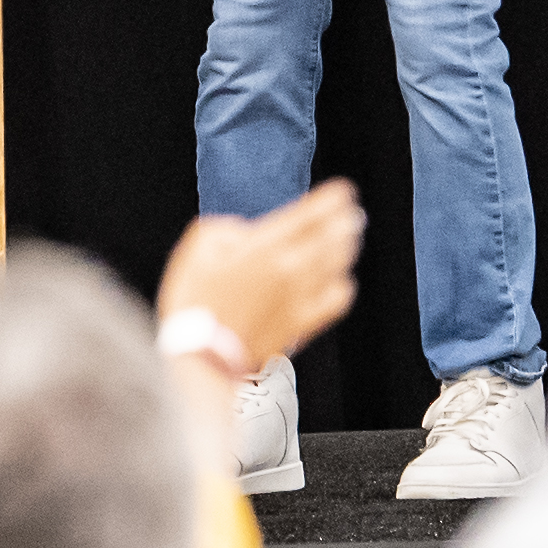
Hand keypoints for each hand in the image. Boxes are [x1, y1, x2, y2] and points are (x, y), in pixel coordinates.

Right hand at [160, 183, 363, 378]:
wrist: (202, 356)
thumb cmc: (194, 304)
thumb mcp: (196, 250)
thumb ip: (224, 230)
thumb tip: (244, 232)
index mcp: (264, 247)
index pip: (310, 215)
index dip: (333, 199)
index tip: (344, 191)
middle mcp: (289, 269)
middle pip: (332, 237)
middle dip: (346, 221)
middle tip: (352, 212)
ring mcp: (300, 297)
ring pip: (339, 264)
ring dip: (348, 247)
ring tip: (350, 239)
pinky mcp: (303, 323)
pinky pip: (338, 299)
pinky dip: (344, 286)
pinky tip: (340, 281)